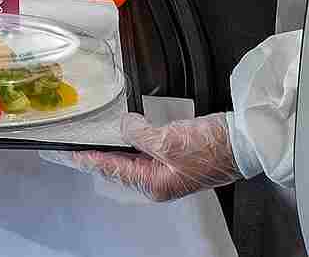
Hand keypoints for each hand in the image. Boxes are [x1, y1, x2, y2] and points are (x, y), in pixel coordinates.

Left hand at [41, 113, 241, 202]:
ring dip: (111, 148)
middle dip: (95, 156)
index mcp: (154, 183)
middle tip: (72, 147)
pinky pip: (144, 149)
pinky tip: (123, 133)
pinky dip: (130, 141)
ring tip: (91, 140)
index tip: (66, 153)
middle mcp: (157, 180)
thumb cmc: (211, 147)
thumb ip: (140, 134)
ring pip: (129, 158)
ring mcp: (167, 170)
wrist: (242, 142)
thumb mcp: (170, 140)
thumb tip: (123, 127)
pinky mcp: (175, 156)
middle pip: (117, 167)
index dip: (86, 158)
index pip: (111, 168)